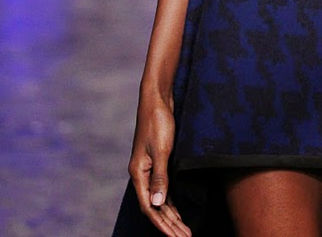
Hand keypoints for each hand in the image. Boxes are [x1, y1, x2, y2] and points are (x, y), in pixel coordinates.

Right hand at [128, 92, 191, 235]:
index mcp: (138, 173)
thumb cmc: (158, 121)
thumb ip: (160, 177)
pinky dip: (170, 202)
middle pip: (154, 207)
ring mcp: (149, 168)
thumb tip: (157, 205)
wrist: (157, 99)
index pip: (149, 207)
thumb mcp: (161, 150)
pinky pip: (162, 189)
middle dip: (169, 225)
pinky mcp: (158, 162)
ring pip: (159, 200)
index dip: (162, 224)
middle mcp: (142, 174)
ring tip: (183, 231)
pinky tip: (177, 211)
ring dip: (171, 216)